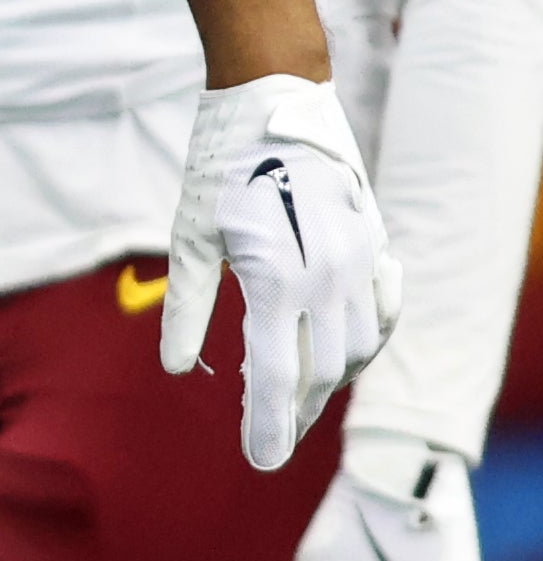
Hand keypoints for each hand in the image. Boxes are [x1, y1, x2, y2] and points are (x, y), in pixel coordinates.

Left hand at [166, 74, 398, 468]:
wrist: (275, 99)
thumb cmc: (221, 164)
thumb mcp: (190, 233)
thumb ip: (187, 305)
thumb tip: (180, 369)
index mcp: (277, 278)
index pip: (276, 375)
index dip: (266, 425)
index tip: (258, 461)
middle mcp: (328, 277)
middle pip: (320, 371)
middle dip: (292, 410)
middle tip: (265, 436)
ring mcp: (360, 261)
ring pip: (357, 349)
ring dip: (327, 379)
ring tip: (290, 396)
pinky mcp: (375, 246)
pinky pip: (381, 314)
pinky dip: (361, 343)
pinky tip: (336, 354)